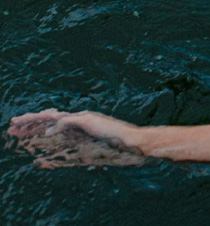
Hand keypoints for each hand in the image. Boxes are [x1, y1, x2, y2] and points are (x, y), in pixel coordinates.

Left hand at [7, 109, 145, 168]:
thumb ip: (77, 150)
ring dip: (35, 120)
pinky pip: (67, 122)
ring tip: (19, 123)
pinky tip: (46, 134)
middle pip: (49, 117)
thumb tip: (61, 157)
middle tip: (12, 124)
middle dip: (30, 120)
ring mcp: (83, 117)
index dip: (37, 125)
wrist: (131, 140)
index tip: (22, 129)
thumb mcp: (92, 149)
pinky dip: (56, 128)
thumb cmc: (116, 146)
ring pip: (53, 117)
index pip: (54, 122)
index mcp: (80, 123)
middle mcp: (79, 117)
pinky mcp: (87, 121)